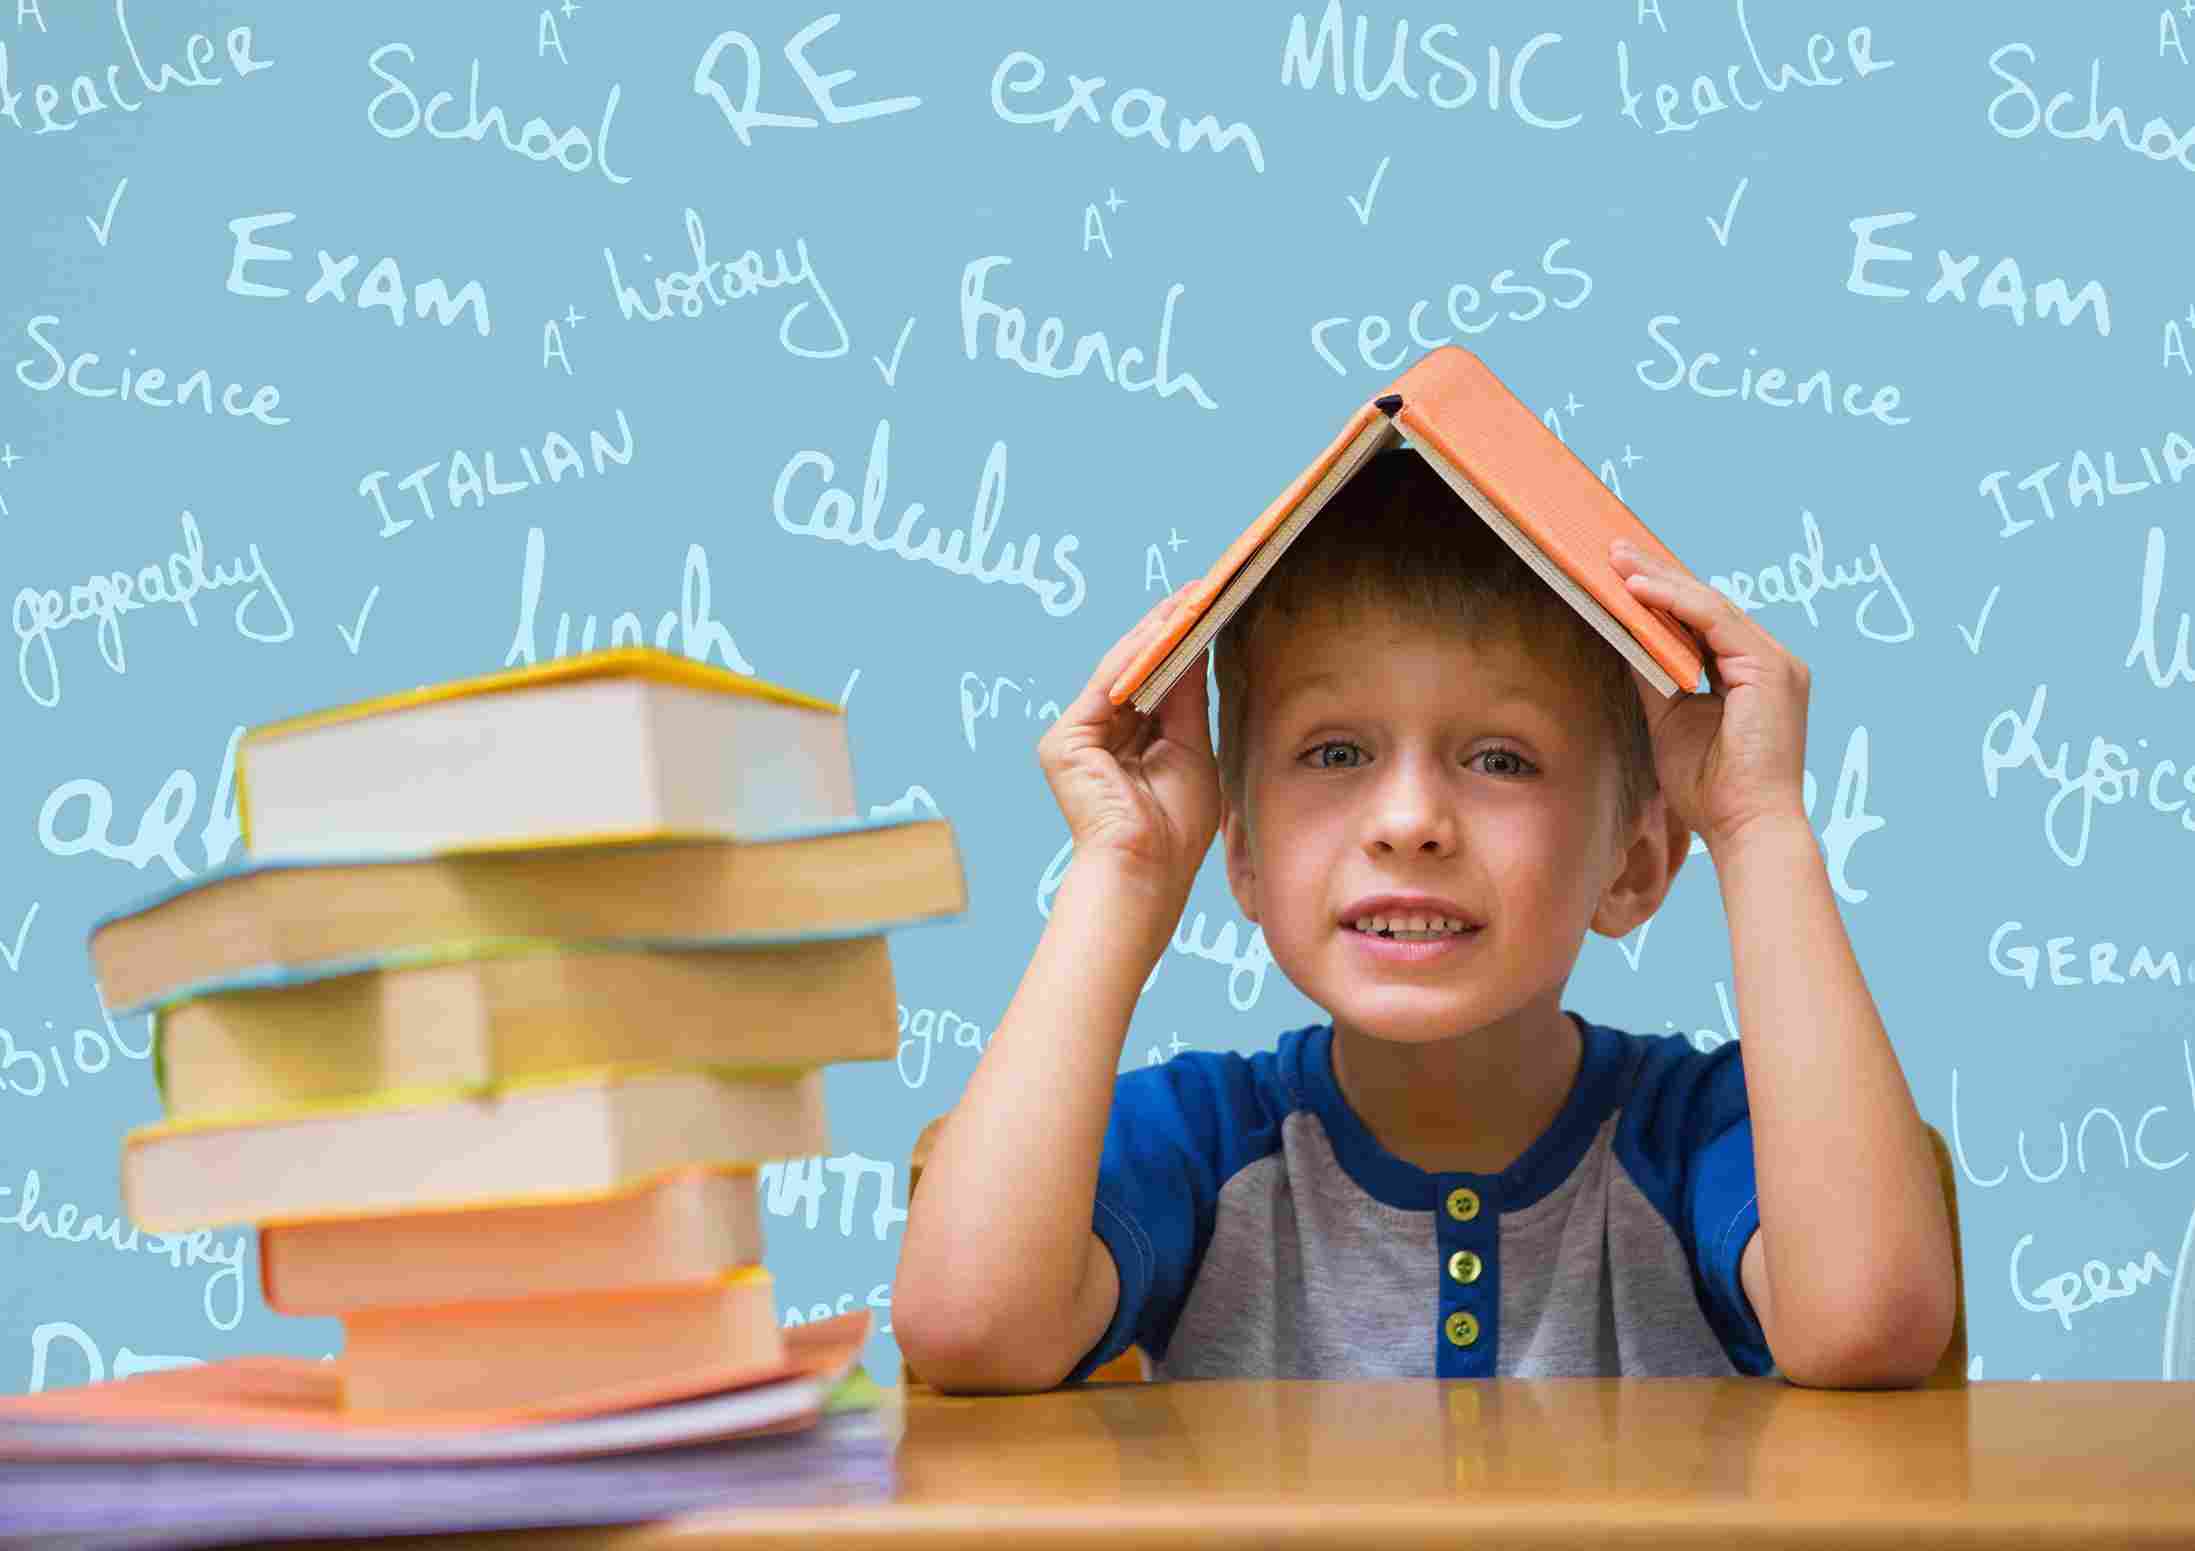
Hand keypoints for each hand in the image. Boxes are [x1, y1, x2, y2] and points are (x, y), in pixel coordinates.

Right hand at [1036, 586, 1220, 897]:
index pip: (1151, 685)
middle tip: (1200, 591)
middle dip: (1166, 631)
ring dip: (1156, 634)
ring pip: (1119, 671)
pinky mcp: (1064, 741)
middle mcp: (1095, 738)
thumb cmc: (1173, 830)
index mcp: (1124, 746)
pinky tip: (1166, 628)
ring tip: (1189, 599)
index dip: (1178, 647)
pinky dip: (1137, 654)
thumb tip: (1194, 647)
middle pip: (1133, 672)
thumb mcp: (1190, 750)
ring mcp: (1076, 738)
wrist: (1146, 870)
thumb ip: (1185, 701)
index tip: (1207, 611)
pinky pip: (1106, 684)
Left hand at [1608, 539, 1809, 851]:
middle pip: (1706, 604)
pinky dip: (1675, 602)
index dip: (1662, 594)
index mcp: (1750, 672)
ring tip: (1616, 561)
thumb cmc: (1710, 787)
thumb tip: (1622, 635)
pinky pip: (1716, 620)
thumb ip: (1654, 674)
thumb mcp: (1670, 718)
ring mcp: (1775, 661)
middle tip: (1612, 551)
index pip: (1702, 620)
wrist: (1743, 827)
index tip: (1619, 574)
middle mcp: (1769, 659)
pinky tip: (1639, 590)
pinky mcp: (1771, 667)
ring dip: (1659, 580)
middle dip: (1657, 575)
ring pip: (1710, 604)